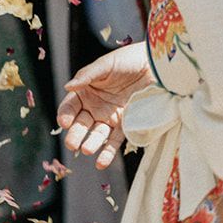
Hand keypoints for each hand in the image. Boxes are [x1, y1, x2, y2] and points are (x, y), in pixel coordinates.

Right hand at [58, 44, 154, 168]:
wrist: (157, 66)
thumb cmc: (129, 60)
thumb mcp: (105, 65)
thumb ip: (87, 76)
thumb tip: (68, 86)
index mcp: (86, 91)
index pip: (70, 107)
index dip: (65, 115)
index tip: (64, 122)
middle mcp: (96, 106)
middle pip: (81, 123)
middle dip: (76, 134)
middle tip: (72, 143)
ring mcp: (111, 117)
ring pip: (98, 134)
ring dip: (92, 144)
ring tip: (87, 151)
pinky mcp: (128, 125)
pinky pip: (116, 141)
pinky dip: (108, 152)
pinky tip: (101, 162)